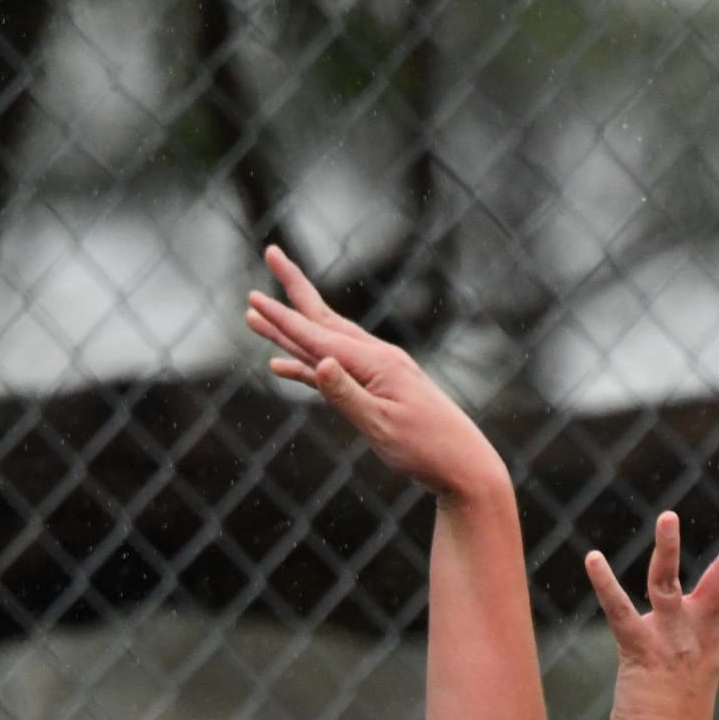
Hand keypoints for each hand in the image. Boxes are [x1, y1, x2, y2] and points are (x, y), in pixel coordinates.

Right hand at [245, 248, 506, 500]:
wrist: (466, 467)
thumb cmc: (427, 450)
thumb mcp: (383, 427)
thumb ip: (348, 396)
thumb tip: (320, 363)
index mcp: (377, 364)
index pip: (319, 337)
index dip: (283, 319)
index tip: (252, 299)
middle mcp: (378, 359)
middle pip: (323, 320)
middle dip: (293, 290)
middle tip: (270, 253)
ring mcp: (380, 372)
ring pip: (326, 342)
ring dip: (293, 328)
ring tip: (260, 314)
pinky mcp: (380, 388)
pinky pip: (335, 370)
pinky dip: (306, 367)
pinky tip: (282, 368)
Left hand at [584, 505, 718, 719]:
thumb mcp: (693, 678)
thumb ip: (689, 651)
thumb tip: (685, 645)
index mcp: (712, 638)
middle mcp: (697, 633)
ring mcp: (670, 640)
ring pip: (668, 585)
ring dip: (668, 550)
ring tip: (668, 517)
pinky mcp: (639, 651)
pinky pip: (620, 612)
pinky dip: (605, 584)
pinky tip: (593, 559)